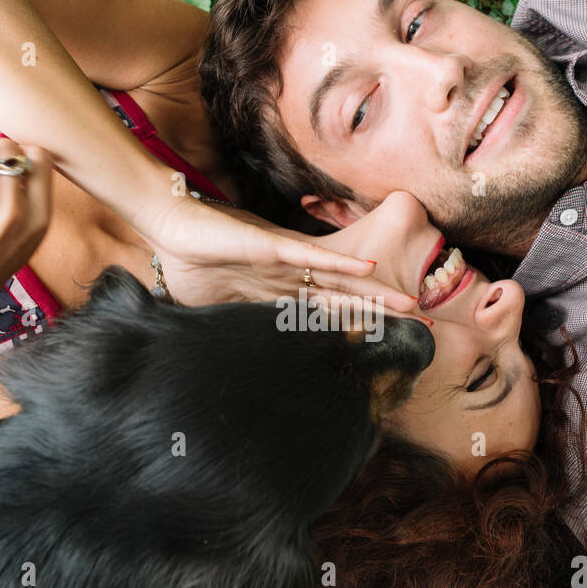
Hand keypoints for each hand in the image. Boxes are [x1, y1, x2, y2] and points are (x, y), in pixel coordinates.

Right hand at [147, 197, 420, 314]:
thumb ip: (233, 326)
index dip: (354, 324)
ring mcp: (284, 261)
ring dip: (374, 293)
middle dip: (379, 311)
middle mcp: (289, 275)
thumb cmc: (187, 262)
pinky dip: (340, 266)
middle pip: (343, 296)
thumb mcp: (214, 307)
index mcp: (277, 289)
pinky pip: (312, 257)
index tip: (383, 341)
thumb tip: (233, 359)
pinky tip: (368, 272)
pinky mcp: (272, 246)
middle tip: (418, 322)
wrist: (168, 228)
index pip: (324, 310)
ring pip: (338, 281)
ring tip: (409, 304)